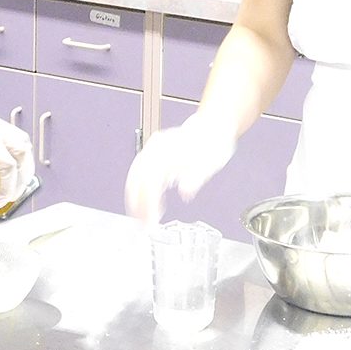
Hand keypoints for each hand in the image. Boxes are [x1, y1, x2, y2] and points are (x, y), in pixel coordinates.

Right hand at [124, 112, 236, 227]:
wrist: (214, 125)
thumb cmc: (213, 142)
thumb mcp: (210, 163)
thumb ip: (196, 178)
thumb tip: (185, 192)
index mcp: (166, 152)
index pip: (150, 183)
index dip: (147, 205)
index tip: (149, 221)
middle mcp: (156, 149)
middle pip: (137, 180)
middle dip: (136, 204)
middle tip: (141, 224)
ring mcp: (154, 149)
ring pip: (135, 176)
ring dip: (136, 197)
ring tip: (141, 216)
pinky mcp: (156, 152)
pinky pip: (141, 171)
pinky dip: (141, 188)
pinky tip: (148, 201)